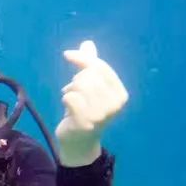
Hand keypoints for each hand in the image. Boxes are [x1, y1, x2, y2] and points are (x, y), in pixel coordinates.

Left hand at [55, 40, 127, 166]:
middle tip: (74, 92)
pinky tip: (68, 108)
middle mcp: (115, 104)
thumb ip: (90, 65)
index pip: (100, 67)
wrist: (79, 142)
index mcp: (120, 94)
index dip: (82, 58)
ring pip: (79, 85)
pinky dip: (66, 99)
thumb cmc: (85, 111)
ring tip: (72, 100)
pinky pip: (70, 98)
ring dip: (70, 90)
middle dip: (76, 80)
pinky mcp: (86, 122)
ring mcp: (101, 115)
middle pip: (88, 75)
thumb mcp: (90, 87)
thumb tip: (88, 43)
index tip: (67, 55)